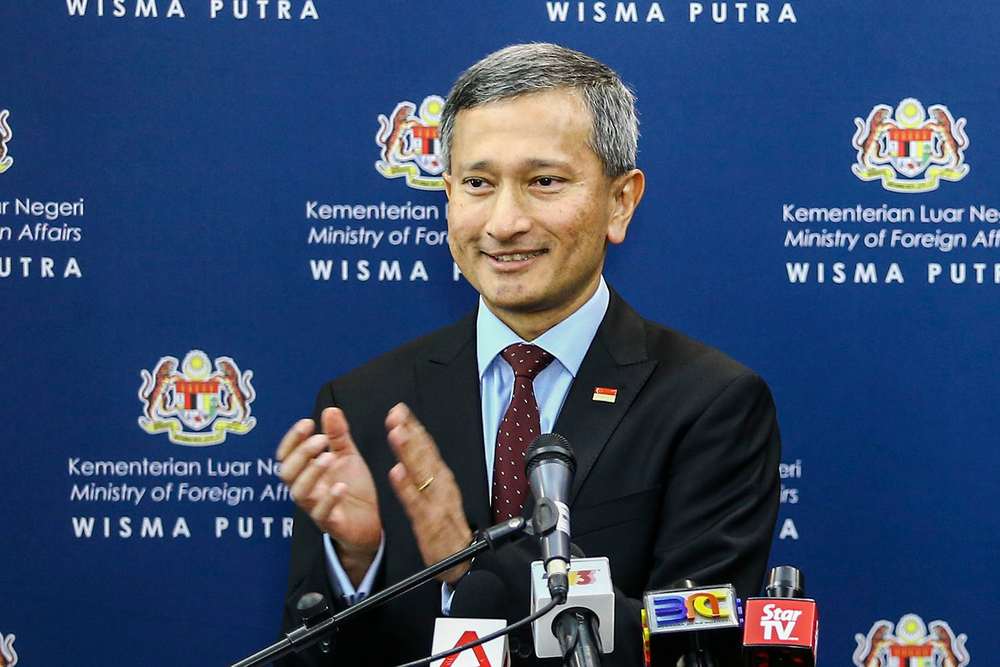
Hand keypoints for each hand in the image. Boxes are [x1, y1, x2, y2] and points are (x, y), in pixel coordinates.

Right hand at [276, 407, 381, 585]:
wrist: (372, 522)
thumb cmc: (354, 488)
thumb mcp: (347, 456)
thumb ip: (338, 435)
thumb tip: (330, 409)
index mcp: (307, 471)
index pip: (286, 455)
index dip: (292, 439)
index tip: (308, 423)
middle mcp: (307, 489)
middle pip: (287, 472)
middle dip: (301, 453)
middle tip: (321, 439)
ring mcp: (316, 507)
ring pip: (300, 493)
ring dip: (312, 473)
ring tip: (329, 457)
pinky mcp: (331, 523)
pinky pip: (322, 514)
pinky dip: (329, 499)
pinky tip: (341, 486)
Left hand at [384, 403, 472, 584]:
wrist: (462, 561)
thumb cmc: (448, 527)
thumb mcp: (439, 495)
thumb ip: (427, 472)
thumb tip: (415, 445)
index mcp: (443, 479)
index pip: (427, 447)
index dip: (414, 427)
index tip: (400, 410)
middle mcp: (442, 487)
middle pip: (425, 455)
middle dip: (410, 433)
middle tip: (396, 415)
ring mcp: (436, 504)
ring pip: (422, 474)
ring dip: (410, 453)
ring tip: (397, 434)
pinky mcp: (430, 523)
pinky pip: (417, 504)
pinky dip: (407, 489)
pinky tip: (397, 474)